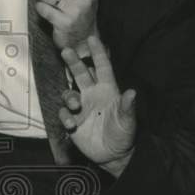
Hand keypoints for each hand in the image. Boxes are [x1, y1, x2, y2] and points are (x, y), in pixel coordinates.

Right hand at [59, 35, 136, 175]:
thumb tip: (132, 92)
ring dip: (69, 96)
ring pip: (69, 93)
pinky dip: (64, 116)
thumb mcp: (127, 121)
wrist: (113, 155)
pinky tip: (71, 124)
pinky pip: (63, 113)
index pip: (102, 67)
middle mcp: (92, 95)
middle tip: (66, 51)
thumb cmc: (123, 134)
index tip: (92, 38)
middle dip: (73, 61)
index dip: (98, 53)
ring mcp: (81, 107)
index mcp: (107, 90)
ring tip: (75, 106)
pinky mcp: (72, 120)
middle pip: (81, 73)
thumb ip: (127, 107)